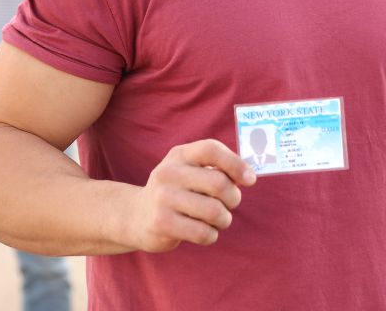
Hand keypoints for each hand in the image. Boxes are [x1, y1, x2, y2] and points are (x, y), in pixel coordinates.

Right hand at [126, 139, 256, 252]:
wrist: (136, 216)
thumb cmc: (176, 192)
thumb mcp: (189, 171)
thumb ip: (216, 169)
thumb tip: (249, 176)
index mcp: (179, 155)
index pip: (211, 149)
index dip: (235, 163)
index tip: (250, 180)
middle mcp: (168, 173)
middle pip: (218, 183)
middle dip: (234, 198)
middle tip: (231, 204)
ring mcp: (163, 198)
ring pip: (214, 211)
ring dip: (224, 219)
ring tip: (219, 220)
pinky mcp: (161, 223)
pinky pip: (203, 233)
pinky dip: (211, 235)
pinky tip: (205, 232)